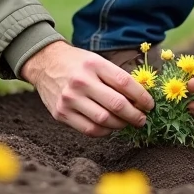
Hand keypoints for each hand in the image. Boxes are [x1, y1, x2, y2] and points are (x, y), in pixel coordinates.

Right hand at [20, 41, 153, 136]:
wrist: (44, 63)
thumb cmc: (77, 63)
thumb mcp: (96, 61)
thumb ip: (116, 78)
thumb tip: (141, 98)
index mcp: (94, 64)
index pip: (125, 83)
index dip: (142, 97)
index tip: (149, 105)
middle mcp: (81, 81)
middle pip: (117, 104)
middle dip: (135, 115)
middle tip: (142, 119)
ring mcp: (69, 99)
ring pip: (105, 120)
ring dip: (121, 125)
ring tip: (127, 123)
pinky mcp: (61, 113)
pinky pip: (90, 130)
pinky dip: (105, 131)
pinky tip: (110, 127)